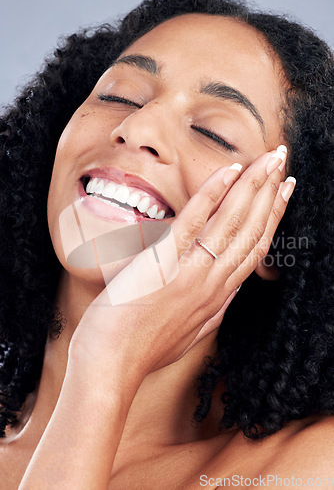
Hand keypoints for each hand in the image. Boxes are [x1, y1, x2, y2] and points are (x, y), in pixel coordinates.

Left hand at [69, 146, 293, 383]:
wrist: (112, 364)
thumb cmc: (143, 349)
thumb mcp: (190, 334)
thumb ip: (213, 312)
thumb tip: (230, 295)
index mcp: (218, 295)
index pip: (254, 248)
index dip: (272, 218)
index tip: (282, 193)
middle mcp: (214, 282)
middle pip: (252, 229)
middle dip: (271, 192)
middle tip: (282, 161)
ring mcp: (193, 272)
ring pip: (233, 222)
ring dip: (254, 185)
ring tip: (271, 158)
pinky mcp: (166, 262)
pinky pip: (195, 221)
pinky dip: (214, 194)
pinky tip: (230, 170)